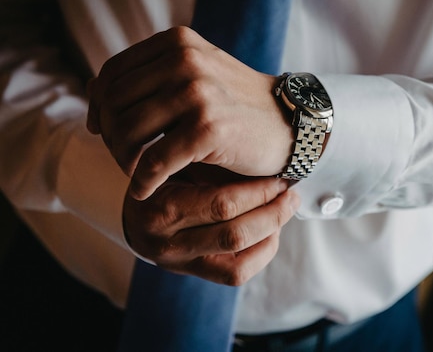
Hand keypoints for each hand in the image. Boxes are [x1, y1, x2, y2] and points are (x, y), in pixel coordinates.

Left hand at [87, 26, 292, 199]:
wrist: (289, 124)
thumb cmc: (237, 105)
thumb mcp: (195, 76)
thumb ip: (149, 78)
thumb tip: (91, 94)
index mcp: (177, 43)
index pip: (112, 74)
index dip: (98, 106)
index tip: (101, 130)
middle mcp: (184, 60)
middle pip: (113, 104)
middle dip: (110, 137)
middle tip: (124, 158)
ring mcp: (196, 93)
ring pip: (126, 132)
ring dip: (124, 161)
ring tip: (137, 173)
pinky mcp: (207, 128)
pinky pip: (153, 162)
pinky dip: (143, 181)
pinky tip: (146, 190)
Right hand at [123, 164, 298, 284]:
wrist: (136, 215)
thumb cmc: (164, 179)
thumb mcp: (178, 164)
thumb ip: (211, 166)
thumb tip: (262, 166)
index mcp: (161, 208)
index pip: (222, 204)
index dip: (259, 192)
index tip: (278, 177)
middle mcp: (168, 243)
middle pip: (235, 234)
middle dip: (272, 213)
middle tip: (290, 193)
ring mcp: (181, 264)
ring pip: (239, 261)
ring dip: (272, 233)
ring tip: (286, 208)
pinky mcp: (195, 275)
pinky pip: (236, 275)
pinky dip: (262, 253)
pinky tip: (272, 231)